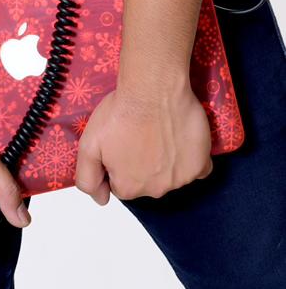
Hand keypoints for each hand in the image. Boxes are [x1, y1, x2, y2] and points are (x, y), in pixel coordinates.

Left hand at [74, 82, 213, 203]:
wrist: (153, 89)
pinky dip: (190, 158)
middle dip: (141, 162)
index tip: (119, 142)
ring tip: (158, 130)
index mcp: (128, 187)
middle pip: (146, 181)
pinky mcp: (200, 165)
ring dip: (165, 159)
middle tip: (138, 133)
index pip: (120, 183)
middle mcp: (155, 190)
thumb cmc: (121, 113)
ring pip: (171, 175)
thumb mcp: (88, 144)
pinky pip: (197, 169)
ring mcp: (180, 180)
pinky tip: (181, 139)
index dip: (118, 161)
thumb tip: (100, 199)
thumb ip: (88, 177)